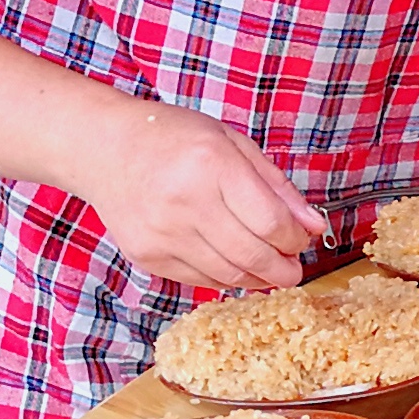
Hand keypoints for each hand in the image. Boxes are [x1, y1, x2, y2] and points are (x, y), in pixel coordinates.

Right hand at [73, 99, 325, 290]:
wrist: (105, 150)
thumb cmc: (174, 139)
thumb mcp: (234, 145)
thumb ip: (277, 186)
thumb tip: (314, 225)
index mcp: (212, 166)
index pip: (270, 222)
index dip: (295, 240)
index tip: (301, 240)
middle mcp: (185, 203)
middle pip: (252, 256)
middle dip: (284, 269)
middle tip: (295, 269)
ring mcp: (162, 234)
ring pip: (227, 275)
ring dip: (258, 279)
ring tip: (270, 269)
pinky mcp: (147, 256)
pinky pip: (199, 280)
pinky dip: (225, 278)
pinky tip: (235, 266)